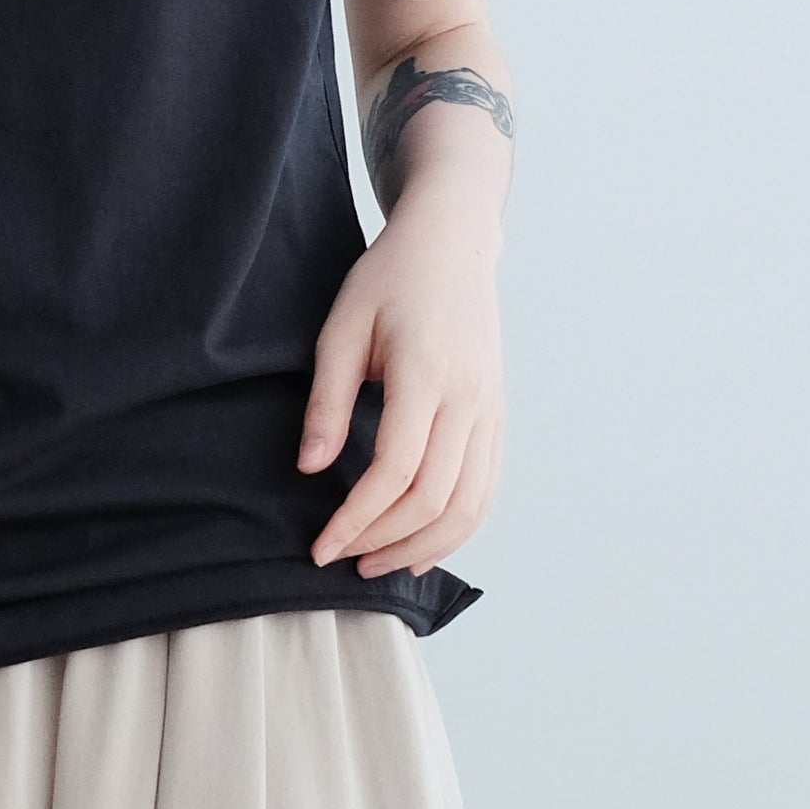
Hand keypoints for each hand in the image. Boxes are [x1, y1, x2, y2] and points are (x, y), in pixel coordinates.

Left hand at [299, 184, 504, 577]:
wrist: (454, 244)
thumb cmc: (391, 278)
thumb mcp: (342, 327)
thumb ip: (328, 400)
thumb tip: (311, 468)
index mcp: (426, 374)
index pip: (395, 472)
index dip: (356, 520)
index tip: (322, 546)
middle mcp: (469, 399)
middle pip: (434, 499)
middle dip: (383, 541)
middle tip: (341, 559)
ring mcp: (491, 410)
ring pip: (470, 504)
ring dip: (424, 546)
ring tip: (379, 564)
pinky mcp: (498, 416)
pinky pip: (487, 488)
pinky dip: (458, 527)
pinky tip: (423, 543)